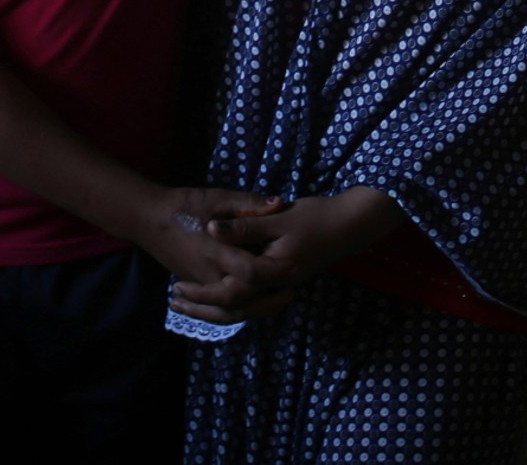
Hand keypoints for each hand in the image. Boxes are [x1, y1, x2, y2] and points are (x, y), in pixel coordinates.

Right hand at [131, 187, 285, 303]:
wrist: (147, 219)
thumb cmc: (183, 205)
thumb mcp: (217, 198)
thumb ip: (249, 203)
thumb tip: (280, 203)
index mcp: (217, 251)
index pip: (250, 271)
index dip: (273, 271)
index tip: (294, 267)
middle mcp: (210, 274)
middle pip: (244, 301)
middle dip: (270, 301)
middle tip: (292, 291)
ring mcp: (201, 284)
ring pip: (231, 310)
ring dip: (257, 310)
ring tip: (278, 300)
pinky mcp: (196, 286)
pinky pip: (220, 306)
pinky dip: (240, 308)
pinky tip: (257, 300)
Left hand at [169, 187, 404, 324]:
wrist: (352, 225)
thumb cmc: (316, 217)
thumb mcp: (278, 218)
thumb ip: (244, 226)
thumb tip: (211, 228)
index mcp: (275, 272)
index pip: (233, 290)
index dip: (203, 290)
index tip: (178, 283)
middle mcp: (278, 286)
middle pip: (234, 308)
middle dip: (202, 306)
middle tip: (174, 299)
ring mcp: (282, 286)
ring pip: (243, 309)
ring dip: (213, 307)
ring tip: (186, 301)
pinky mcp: (282, 282)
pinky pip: (252, 300)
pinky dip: (230, 300)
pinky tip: (213, 294)